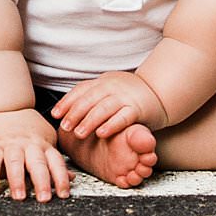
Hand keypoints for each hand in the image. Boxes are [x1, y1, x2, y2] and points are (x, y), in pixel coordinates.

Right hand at [0, 108, 72, 200]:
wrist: (5, 103)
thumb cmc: (27, 124)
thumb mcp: (46, 138)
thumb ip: (55, 159)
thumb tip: (71, 177)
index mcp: (44, 144)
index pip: (56, 162)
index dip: (61, 178)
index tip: (64, 194)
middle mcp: (29, 145)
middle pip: (37, 163)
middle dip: (42, 181)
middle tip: (44, 199)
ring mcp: (11, 144)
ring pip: (15, 162)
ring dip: (17, 180)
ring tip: (19, 197)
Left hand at [52, 71, 167, 139]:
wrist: (161, 91)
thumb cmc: (130, 94)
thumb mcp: (109, 89)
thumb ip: (92, 94)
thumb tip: (67, 106)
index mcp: (103, 82)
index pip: (81, 91)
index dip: (67, 102)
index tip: (55, 114)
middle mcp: (112, 87)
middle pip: (89, 99)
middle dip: (74, 113)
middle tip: (64, 126)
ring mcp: (125, 97)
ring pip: (103, 108)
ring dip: (89, 121)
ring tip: (78, 133)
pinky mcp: (138, 108)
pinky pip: (123, 117)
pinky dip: (111, 125)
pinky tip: (101, 133)